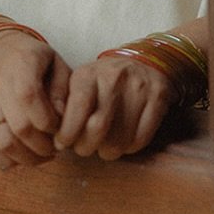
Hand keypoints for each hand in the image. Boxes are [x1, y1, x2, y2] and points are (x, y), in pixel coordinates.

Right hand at [0, 30, 71, 167]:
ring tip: (36, 156)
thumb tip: (61, 117)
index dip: (48, 122)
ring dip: (23, 157)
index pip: (30, 99)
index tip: (58, 129)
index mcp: (21, 61)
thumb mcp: (53, 61)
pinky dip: (1, 159)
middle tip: (51, 150)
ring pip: (0, 141)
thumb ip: (62, 89)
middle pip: (18, 127)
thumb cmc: (29, 57)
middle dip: (40, 146)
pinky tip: (16, 157)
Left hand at [53, 54, 175, 160]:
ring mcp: (138, 86)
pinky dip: (129, 148)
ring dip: (108, 151)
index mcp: (89, 73)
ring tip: (104, 145)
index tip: (62, 144)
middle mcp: (114, 77)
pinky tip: (124, 140)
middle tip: (84, 148)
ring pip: (119, 140)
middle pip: (98, 127)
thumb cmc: (104, 82)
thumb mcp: (82, 84)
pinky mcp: (158, 97)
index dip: (67, 132)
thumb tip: (55, 138)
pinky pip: (141, 139)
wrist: (143, 61)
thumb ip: (67, 106)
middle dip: (86, 147)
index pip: (77, 107)